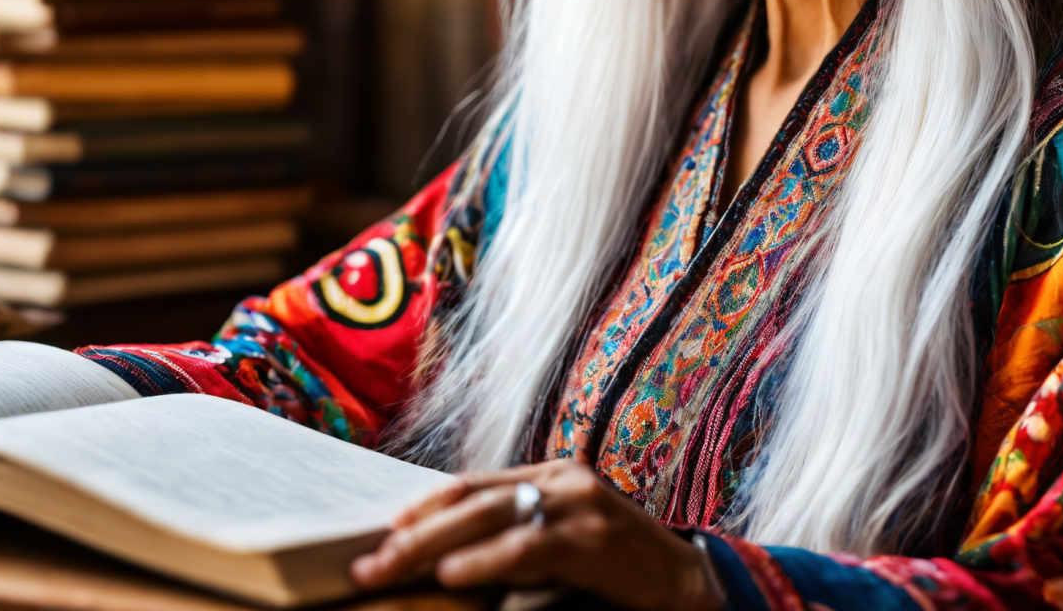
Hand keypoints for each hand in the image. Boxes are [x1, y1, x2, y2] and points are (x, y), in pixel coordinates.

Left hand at [347, 458, 725, 609]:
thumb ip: (514, 544)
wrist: (694, 589)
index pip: (473, 485)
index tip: (383, 534)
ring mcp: (582, 502)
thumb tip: (444, 561)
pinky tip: (452, 574)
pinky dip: (485, 561)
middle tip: (368, 562)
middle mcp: (564, 477)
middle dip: (413, 532)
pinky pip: (528, 548)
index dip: (425, 508)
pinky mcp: (596, 537)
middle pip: (471, 499)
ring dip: (432, 547)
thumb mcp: (560, 549)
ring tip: (391, 567)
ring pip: (490, 518)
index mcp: (552, 474)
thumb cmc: (619, 577)